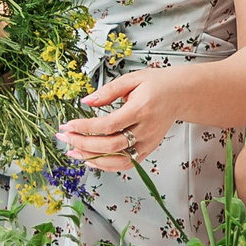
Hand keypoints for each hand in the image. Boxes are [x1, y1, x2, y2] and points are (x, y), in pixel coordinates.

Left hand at [59, 68, 187, 171]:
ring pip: (118, 160)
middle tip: (64, 137)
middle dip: (83, 144)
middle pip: (111, 145)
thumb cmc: (157, 84)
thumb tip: (86, 101)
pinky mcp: (148, 149)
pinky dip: (106, 165)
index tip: (68, 125)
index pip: (109, 125)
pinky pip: (126, 163)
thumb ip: (108, 90)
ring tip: (73, 152)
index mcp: (142, 109)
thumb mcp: (132, 79)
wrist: (180, 94)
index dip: (85, 127)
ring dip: (92, 159)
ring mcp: (148, 142)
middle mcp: (146, 129)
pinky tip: (91, 159)